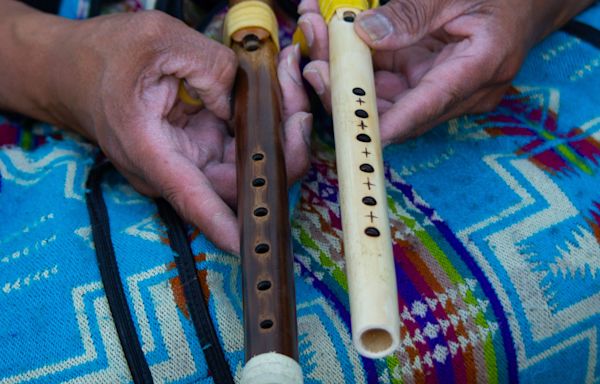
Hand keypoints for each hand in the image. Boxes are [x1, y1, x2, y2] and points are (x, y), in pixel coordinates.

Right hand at [43, 11, 310, 253]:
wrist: (75, 69)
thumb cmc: (105, 56)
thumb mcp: (158, 41)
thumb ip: (210, 67)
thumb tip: (248, 100)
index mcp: (149, 148)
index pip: (191, 195)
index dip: (222, 224)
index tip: (249, 245)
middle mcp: (172, 165)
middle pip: (237, 181)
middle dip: (280, 149)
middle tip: (299, 108)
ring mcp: (189, 158)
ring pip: (247, 163)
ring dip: (277, 130)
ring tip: (289, 81)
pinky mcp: (201, 146)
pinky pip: (242, 145)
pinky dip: (264, 120)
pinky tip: (276, 85)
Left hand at [297, 0, 592, 143]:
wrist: (526, 2)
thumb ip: (412, 13)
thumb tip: (365, 33)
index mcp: (478, 70)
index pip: (425, 107)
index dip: (385, 124)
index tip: (350, 128)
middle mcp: (458, 92)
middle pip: (395, 108)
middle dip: (348, 91)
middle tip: (314, 62)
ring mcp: (439, 88)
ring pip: (384, 95)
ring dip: (346, 74)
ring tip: (316, 37)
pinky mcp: (425, 79)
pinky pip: (386, 80)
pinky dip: (358, 64)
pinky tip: (333, 39)